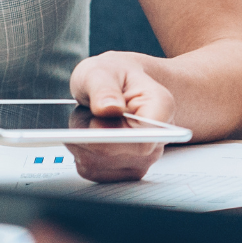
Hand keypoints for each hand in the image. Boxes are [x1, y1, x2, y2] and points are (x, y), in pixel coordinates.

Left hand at [67, 52, 175, 181]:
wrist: (117, 84)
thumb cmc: (112, 75)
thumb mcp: (100, 71)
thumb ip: (103, 88)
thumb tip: (108, 108)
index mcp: (160, 108)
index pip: (143, 140)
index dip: (114, 138)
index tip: (93, 124)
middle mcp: (156, 139)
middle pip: (115, 155)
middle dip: (89, 134)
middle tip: (87, 110)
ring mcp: (142, 159)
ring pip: (98, 164)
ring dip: (82, 143)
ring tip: (90, 118)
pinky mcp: (123, 171)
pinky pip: (91, 170)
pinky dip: (81, 153)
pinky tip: (88, 134)